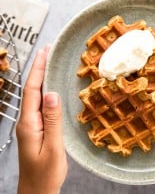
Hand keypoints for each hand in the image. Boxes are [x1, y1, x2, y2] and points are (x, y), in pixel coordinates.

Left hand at [16, 45, 66, 193]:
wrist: (37, 191)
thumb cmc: (46, 173)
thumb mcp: (52, 147)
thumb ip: (52, 120)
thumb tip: (51, 93)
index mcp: (29, 124)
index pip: (33, 90)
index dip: (38, 69)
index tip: (44, 51)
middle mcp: (27, 121)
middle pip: (31, 90)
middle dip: (38, 68)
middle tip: (47, 51)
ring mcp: (30, 125)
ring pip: (35, 96)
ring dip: (41, 78)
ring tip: (49, 63)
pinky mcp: (36, 129)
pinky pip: (40, 105)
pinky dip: (45, 92)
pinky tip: (51, 89)